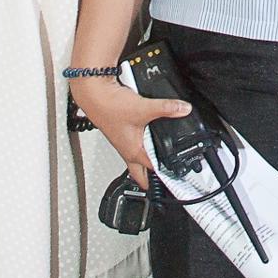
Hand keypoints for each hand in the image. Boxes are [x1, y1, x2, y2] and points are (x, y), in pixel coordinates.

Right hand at [67, 77, 190, 188]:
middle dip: (151, 178)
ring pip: (137, 156)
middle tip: (164, 181)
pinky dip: (143, 142)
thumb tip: (183, 109)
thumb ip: (166, 108)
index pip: (152, 171)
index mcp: (133, 152)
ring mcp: (124, 140)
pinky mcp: (121, 130)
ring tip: (160, 159)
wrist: (94, 95)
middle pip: (140, 172)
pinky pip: (134, 142)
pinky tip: (148, 134)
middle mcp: (127, 149)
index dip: (166, 176)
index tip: (177, 179)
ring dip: (148, 159)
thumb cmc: (110, 108)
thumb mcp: (144, 108)